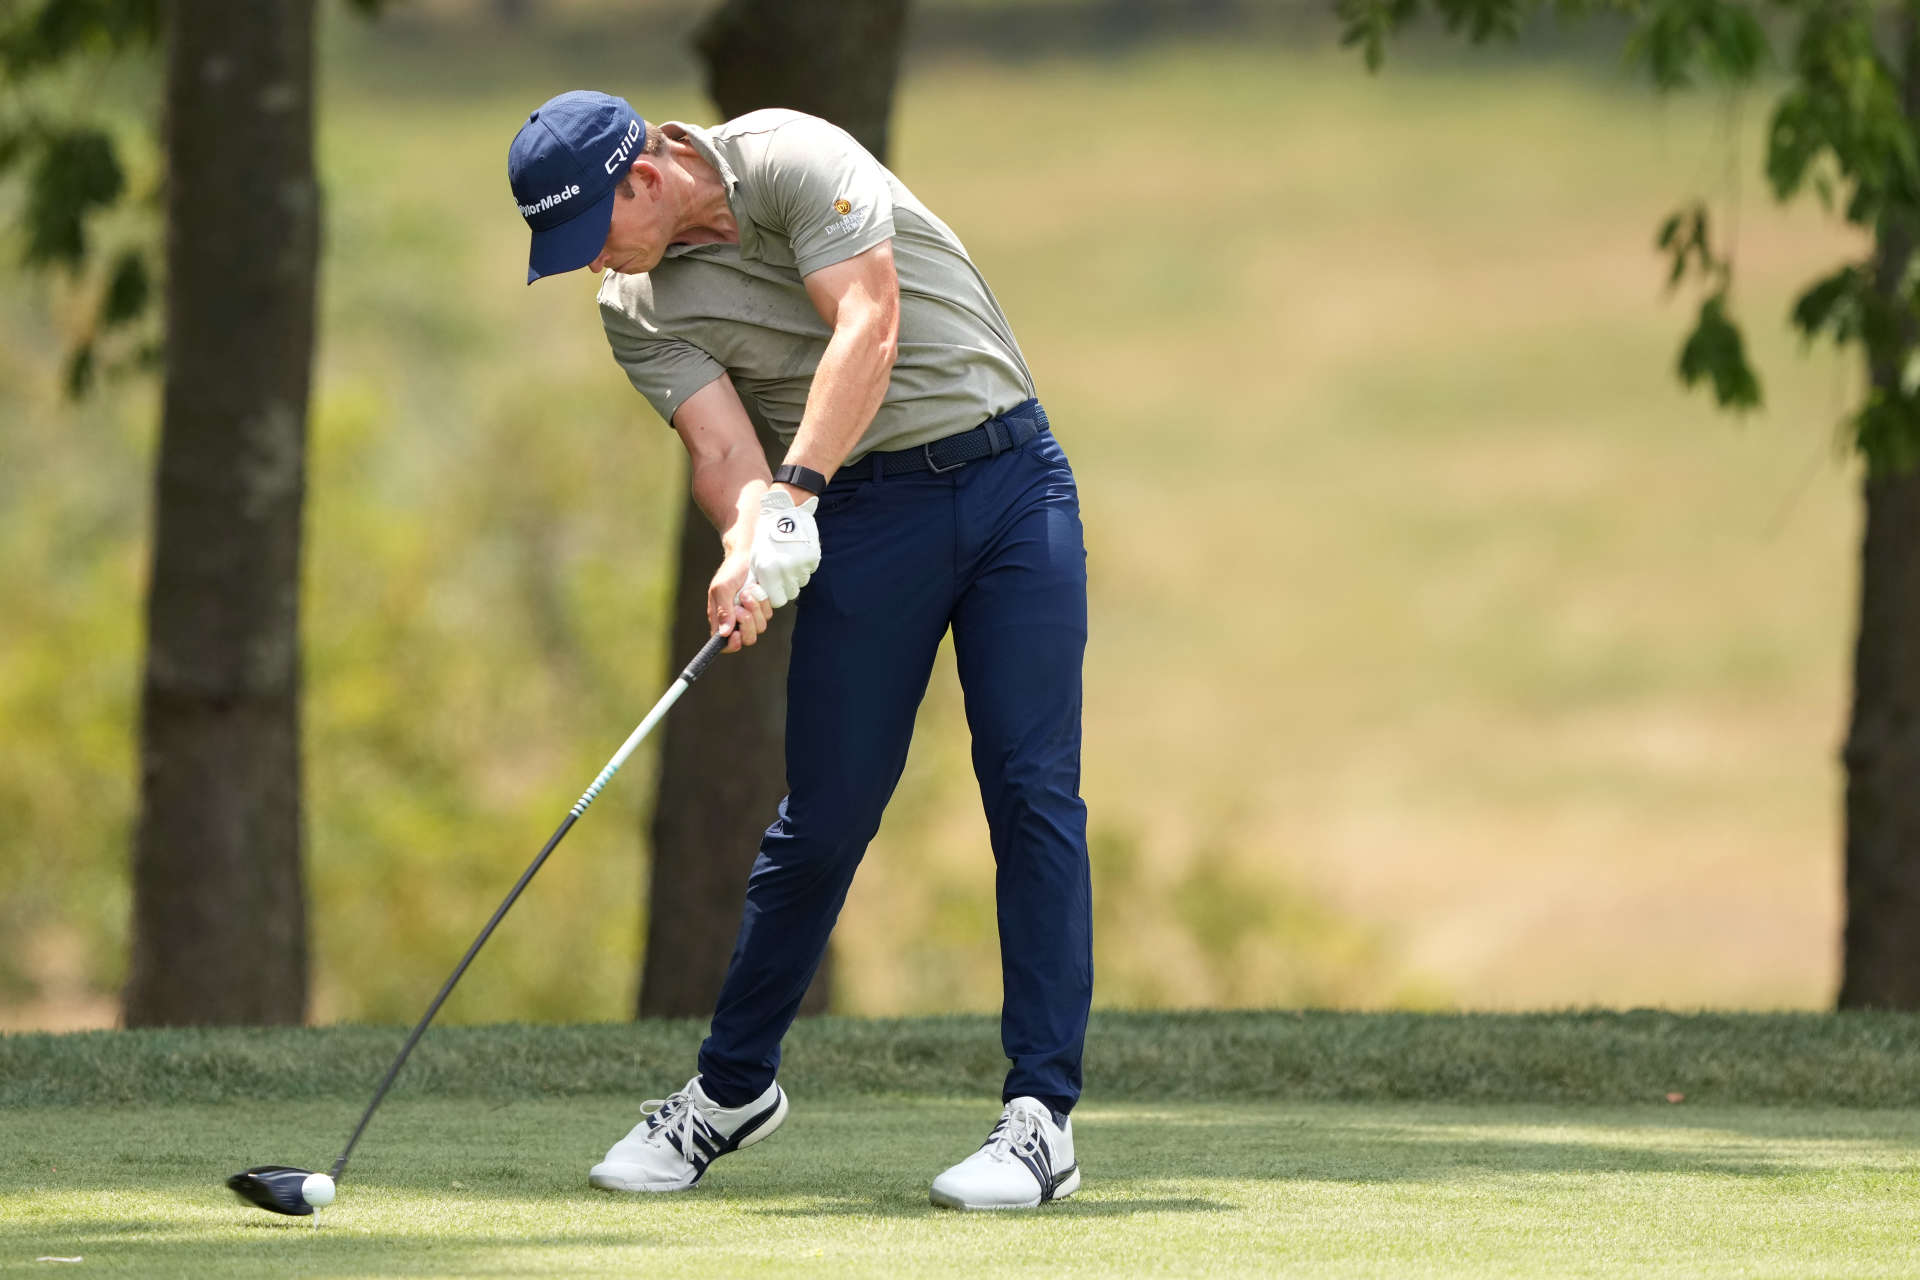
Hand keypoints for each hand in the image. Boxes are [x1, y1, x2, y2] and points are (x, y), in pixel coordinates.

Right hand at [708, 554, 772, 653]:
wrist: (746, 557)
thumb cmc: (730, 572)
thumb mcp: (721, 589)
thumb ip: (723, 611)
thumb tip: (724, 633)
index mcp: (720, 620)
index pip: (724, 645)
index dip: (731, 645)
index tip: (736, 634)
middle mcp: (735, 621)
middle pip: (747, 639)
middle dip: (747, 622)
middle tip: (741, 606)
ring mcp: (751, 615)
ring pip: (760, 627)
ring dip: (754, 608)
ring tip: (747, 592)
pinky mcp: (762, 609)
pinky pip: (768, 615)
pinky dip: (762, 602)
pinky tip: (756, 590)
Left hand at [748, 489, 819, 607]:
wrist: (784, 510)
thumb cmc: (766, 532)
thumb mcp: (756, 555)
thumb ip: (760, 577)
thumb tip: (764, 594)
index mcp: (768, 570)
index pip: (777, 600)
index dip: (775, 595)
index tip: (774, 589)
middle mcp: (785, 570)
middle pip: (791, 594)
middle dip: (786, 587)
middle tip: (781, 575)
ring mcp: (801, 564)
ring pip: (801, 582)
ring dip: (795, 576)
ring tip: (789, 560)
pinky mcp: (813, 557)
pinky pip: (809, 570)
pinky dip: (804, 565)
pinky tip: (797, 552)